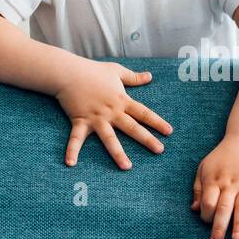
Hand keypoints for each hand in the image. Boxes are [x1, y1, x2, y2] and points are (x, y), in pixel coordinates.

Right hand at [55, 61, 172, 169]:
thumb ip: (134, 77)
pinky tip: (70, 163)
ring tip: (127, 167)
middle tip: (160, 150)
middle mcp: (111, 112)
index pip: (143, 113)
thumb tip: (150, 76)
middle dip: (147, 139)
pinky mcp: (80, 121)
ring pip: (109, 138)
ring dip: (118, 153)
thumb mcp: (117, 71)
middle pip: (132, 127)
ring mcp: (96, 118)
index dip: (157, 122)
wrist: (69, 72)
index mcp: (121, 100)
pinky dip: (72, 150)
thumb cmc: (93, 70)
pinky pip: (76, 138)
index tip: (169, 132)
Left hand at [190, 135, 238, 238]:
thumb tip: (194, 209)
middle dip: (219, 227)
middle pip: (223, 208)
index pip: (208, 202)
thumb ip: (198, 189)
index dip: (206, 214)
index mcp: (214, 180)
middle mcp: (230, 184)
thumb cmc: (221, 158)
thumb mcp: (204, 168)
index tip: (207, 220)